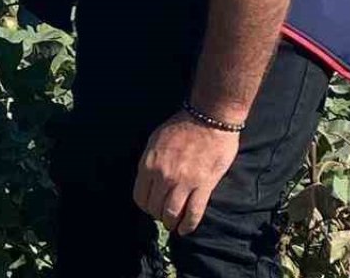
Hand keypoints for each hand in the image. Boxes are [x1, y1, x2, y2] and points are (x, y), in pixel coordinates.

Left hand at [133, 111, 239, 235]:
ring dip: (171, 223)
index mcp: (149, 164)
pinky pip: (194, 212)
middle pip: (155, 207)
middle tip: (164, 216)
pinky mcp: (204, 185)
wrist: (209, 119)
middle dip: (158, 215)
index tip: (151, 206)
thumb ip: (150, 161)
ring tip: (173, 225)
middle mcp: (163, 176)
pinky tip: (186, 230)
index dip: (145, 205)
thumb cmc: (181, 126)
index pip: (140, 196)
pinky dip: (188, 225)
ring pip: (172, 213)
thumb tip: (147, 179)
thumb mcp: (154, 141)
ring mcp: (183, 182)